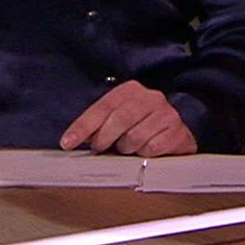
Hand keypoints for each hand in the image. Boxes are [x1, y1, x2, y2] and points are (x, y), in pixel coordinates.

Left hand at [59, 81, 197, 156]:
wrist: (175, 130)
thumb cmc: (141, 125)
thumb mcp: (118, 118)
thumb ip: (98, 125)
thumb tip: (72, 139)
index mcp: (131, 90)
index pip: (102, 107)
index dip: (83, 126)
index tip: (67, 142)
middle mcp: (150, 97)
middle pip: (119, 120)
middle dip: (104, 139)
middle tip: (101, 149)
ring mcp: (166, 113)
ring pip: (135, 137)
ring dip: (126, 149)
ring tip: (128, 148)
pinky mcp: (177, 131)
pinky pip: (151, 149)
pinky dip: (143, 154)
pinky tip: (144, 151)